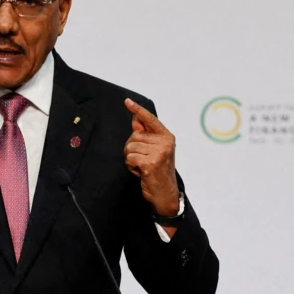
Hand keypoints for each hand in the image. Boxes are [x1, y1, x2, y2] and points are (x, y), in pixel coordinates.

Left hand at [123, 99, 179, 217]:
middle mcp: (165, 142)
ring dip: (131, 158)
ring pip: (130, 147)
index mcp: (166, 136)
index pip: (150, 119)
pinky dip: (131, 166)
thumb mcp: (155, 150)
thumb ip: (146, 135)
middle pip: (134, 136)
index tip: (127, 101)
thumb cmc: (158, 170)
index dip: (137, 110)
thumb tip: (135, 120)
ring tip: (142, 166)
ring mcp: (159, 152)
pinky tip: (140, 171)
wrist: (165, 192)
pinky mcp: (151, 163)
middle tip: (142, 160)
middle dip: (132, 148)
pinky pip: (130, 158)